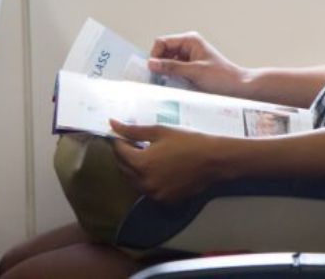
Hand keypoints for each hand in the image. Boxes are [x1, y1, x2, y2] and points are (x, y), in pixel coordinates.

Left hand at [109, 120, 223, 202]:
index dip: (119, 140)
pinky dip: (147, 179)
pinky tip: (157, 168)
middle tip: (132, 142)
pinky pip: (147, 189)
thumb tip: (112, 124)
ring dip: (134, 168)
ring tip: (145, 154)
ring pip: (134, 181)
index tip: (122, 133)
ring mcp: (154, 194)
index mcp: (140, 164)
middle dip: (124, 154)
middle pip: (123, 168)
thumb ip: (133, 130)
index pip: (119, 151)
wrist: (212, 160)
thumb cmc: (186, 141)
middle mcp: (143, 183)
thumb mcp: (159, 132)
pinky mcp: (164, 200)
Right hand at [149, 32, 246, 96]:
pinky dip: (171, 78)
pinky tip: (175, 86)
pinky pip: (173, 71)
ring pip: (167, 63)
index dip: (155, 55)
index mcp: (190, 40)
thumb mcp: (194, 72)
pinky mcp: (189, 68)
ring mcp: (188, 57)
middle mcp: (188, 46)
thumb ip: (172, 67)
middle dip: (159, 65)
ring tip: (169, 84)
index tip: (154, 71)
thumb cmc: (222, 77)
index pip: (162, 42)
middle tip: (159, 80)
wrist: (237, 87)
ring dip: (165, 73)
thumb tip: (152, 63)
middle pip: (162, 52)